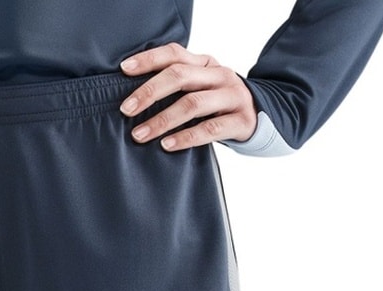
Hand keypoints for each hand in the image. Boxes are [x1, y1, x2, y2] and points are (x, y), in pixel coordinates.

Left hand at [119, 44, 256, 150]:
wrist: (258, 117)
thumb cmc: (218, 104)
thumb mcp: (201, 87)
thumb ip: (178, 86)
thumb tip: (134, 99)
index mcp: (205, 63)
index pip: (174, 53)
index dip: (148, 60)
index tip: (124, 70)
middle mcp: (219, 75)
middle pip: (180, 76)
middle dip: (150, 92)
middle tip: (126, 109)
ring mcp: (232, 97)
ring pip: (193, 104)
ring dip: (162, 120)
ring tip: (140, 135)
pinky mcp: (240, 121)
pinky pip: (210, 130)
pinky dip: (186, 137)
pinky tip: (167, 145)